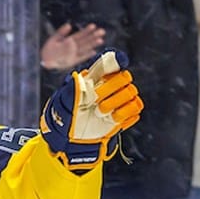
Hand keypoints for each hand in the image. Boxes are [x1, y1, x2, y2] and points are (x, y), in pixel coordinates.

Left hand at [39, 49, 143, 170]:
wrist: (73, 139)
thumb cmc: (67, 116)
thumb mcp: (63, 102)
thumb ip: (71, 89)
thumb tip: (77, 78)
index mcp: (95, 77)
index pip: (111, 62)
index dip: (117, 59)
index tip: (120, 60)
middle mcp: (110, 85)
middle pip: (125, 77)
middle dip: (110, 89)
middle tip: (95, 100)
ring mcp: (120, 99)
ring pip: (132, 92)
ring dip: (115, 103)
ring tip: (99, 113)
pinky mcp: (126, 114)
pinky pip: (136, 108)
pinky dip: (123, 115)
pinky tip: (110, 120)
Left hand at [40, 22, 105, 70]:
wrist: (45, 62)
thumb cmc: (48, 50)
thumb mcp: (54, 39)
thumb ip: (61, 32)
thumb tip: (69, 25)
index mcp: (69, 40)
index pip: (80, 34)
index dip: (86, 30)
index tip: (93, 26)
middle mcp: (73, 47)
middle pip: (85, 40)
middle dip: (93, 36)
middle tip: (102, 31)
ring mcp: (74, 54)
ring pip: (85, 48)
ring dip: (92, 44)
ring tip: (100, 40)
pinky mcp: (73, 61)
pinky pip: (81, 57)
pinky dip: (87, 55)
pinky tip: (93, 52)